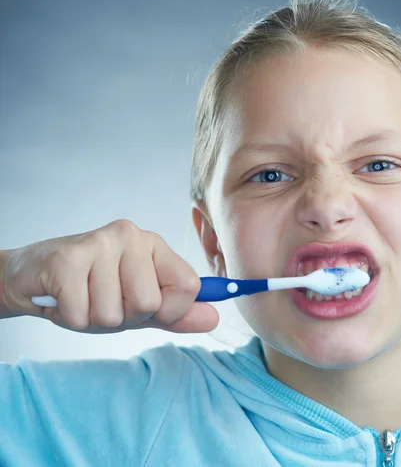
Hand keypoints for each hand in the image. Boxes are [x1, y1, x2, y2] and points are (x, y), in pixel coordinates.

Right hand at [0, 219, 218, 333]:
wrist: (31, 277)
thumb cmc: (90, 290)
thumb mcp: (139, 305)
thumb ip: (176, 313)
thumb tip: (214, 318)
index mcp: (154, 244)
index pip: (189, 287)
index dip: (169, 311)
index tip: (146, 306)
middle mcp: (131, 236)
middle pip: (149, 305)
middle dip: (124, 317)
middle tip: (102, 300)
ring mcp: (99, 243)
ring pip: (113, 315)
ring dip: (93, 319)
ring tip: (82, 298)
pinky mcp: (67, 259)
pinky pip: (82, 315)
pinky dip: (70, 318)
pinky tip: (63, 298)